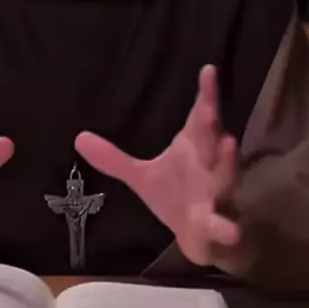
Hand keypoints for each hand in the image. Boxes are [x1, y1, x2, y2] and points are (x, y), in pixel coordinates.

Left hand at [75, 65, 245, 270]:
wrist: (200, 239)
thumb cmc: (175, 196)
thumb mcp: (141, 177)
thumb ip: (114, 159)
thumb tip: (78, 138)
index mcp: (193, 149)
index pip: (200, 117)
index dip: (206, 94)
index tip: (208, 69)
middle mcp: (208, 166)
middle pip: (212, 141)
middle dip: (211, 125)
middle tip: (208, 107)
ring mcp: (215, 196)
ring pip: (224, 177)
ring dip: (226, 163)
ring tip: (228, 143)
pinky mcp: (216, 226)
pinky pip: (224, 226)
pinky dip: (226, 228)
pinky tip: (230, 229)